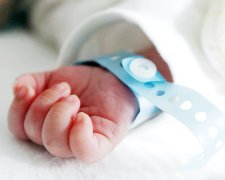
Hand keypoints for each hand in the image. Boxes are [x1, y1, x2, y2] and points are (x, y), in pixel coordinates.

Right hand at [8, 65, 137, 161]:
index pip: (19, 128)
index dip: (19, 108)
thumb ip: (32, 82)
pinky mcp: (101, 143)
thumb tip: (20, 89)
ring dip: (60, 114)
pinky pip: (85, 151)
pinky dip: (79, 134)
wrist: (113, 79)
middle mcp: (60, 138)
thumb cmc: (83, 85)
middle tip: (64, 90)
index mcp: (44, 125)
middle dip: (45, 105)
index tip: (30, 89)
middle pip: (36, 134)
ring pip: (56, 144)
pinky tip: (82, 117)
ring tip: (74, 98)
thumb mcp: (53, 78)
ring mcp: (80, 143)